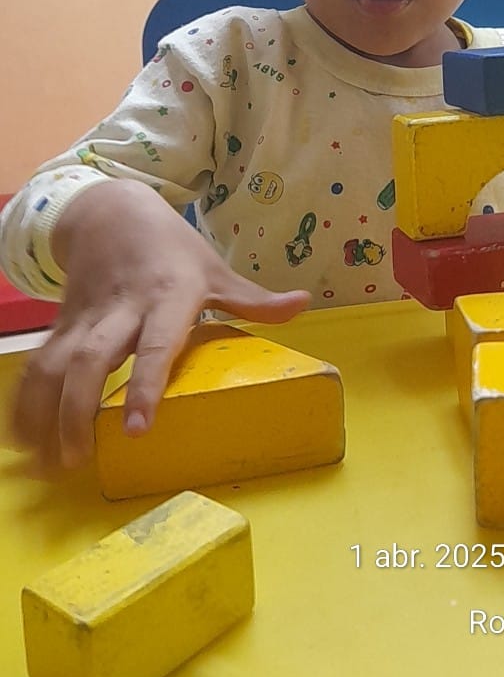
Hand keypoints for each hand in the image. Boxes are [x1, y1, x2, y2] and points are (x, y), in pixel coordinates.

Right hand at [11, 179, 310, 472]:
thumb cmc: (173, 250)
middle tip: (79, 459)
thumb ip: (253, 298)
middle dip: (78, 410)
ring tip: (49, 465)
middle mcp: (122, 309)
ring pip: (55, 365)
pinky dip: (26, 402)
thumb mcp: (214, 268)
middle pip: (90, 360)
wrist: (110, 211)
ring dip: (45, 414)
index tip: (136, 429)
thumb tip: (303, 305)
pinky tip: (24, 440)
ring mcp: (86, 317)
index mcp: (167, 296)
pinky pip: (38, 364)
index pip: (156, 343)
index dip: (146, 384)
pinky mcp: (62, 324)